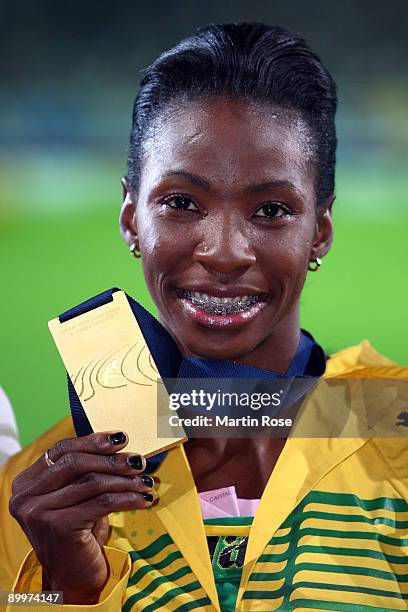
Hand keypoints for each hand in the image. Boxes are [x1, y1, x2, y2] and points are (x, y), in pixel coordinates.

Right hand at [9, 431, 153, 603]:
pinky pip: (101, 502)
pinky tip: (142, 499)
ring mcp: (39, 512)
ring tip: (145, 482)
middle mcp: (26, 497)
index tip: (121, 437)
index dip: (93, 440)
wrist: (73, 576)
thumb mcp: (75, 496)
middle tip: (138, 461)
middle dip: (112, 460)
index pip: (61, 449)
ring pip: (91, 482)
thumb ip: (84, 470)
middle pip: (75, 463)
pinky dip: (127, 498)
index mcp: (26, 483)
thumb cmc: (77, 531)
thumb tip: (119, 444)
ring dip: (125, 480)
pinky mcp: (58, 527)